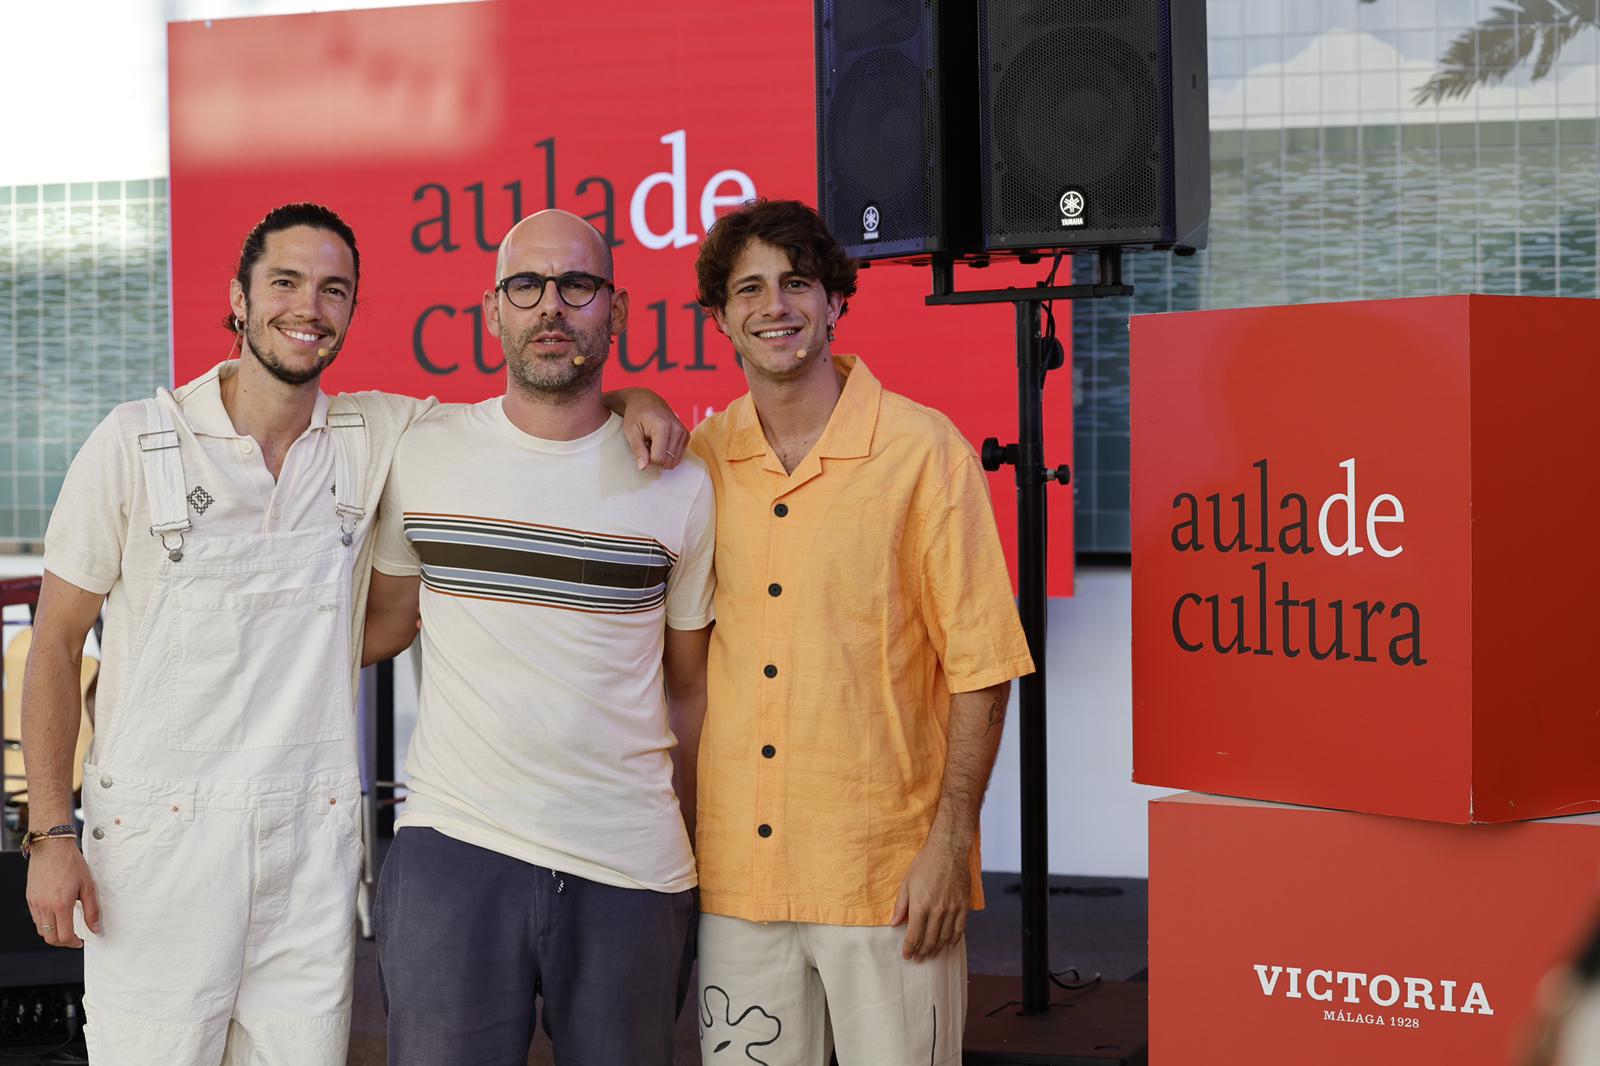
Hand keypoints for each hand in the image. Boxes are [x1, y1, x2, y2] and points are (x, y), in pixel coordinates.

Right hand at [25, 840, 100, 947]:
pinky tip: (56, 914)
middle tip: (74, 938)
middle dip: (62, 942)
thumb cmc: (71, 863)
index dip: (73, 943)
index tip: (81, 941)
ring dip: (53, 932)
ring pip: (41, 930)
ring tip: (66, 925)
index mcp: (60, 906)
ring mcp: (34, 903)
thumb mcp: (88, 886)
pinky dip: (45, 922)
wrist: (52, 847)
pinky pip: (36, 918)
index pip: (64, 936)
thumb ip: (92, 910)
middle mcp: (44, 907)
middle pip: (49, 938)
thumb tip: (95, 928)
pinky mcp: (30, 898)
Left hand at [617, 388, 688, 469]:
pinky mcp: (686, 435)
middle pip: (668, 461)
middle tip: (646, 444)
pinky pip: (679, 455)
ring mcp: (683, 432)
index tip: (642, 447)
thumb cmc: (635, 415)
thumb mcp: (631, 432)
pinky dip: (669, 453)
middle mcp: (677, 429)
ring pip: (674, 460)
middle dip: (655, 458)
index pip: (659, 459)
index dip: (648, 459)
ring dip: (662, 456)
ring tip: (653, 442)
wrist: (645, 399)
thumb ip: (638, 450)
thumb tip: (643, 468)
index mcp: (663, 427)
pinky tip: (660, 442)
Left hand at [890, 838, 970, 961]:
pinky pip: (960, 929)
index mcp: (920, 906)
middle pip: (929, 940)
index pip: (913, 936)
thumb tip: (894, 924)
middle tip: (918, 958)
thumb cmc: (924, 864)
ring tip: (931, 954)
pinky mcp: (963, 905)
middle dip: (922, 952)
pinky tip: (949, 944)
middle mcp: (937, 910)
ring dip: (937, 949)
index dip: (909, 949)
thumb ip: (901, 906)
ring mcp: (952, 909)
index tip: (906, 956)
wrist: (948, 849)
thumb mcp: (906, 883)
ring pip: (944, 937)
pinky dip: (954, 939)